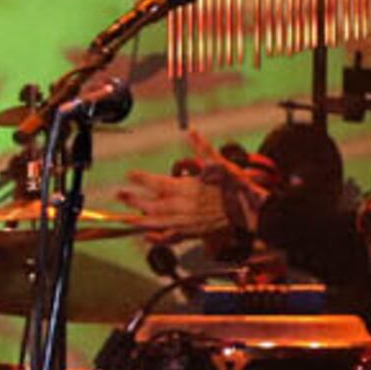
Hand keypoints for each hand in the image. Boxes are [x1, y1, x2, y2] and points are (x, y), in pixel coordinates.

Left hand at [115, 151, 264, 251]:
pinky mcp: (192, 232)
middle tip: (120, 194)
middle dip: (134, 199)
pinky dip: (156, 238)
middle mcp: (184, 206)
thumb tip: (192, 131)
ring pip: (157, 222)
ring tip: (125, 216)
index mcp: (189, 189)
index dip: (142, 179)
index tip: (129, 174)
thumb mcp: (220, 163)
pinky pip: (170, 237)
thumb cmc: (236, 186)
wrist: (251, 210)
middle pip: (152, 204)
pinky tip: (146, 235)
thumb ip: (203, 149)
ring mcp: (187, 221)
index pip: (158, 183)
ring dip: (140, 219)